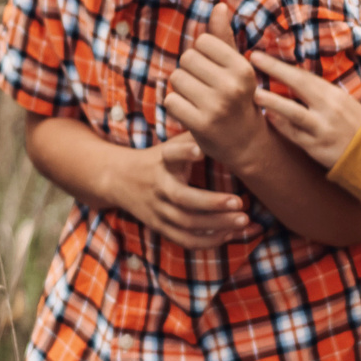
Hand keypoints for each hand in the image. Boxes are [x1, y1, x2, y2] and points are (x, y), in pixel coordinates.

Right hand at [106, 132, 255, 250]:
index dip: (184, 152)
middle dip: (212, 203)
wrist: (117, 179)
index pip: (171, 154)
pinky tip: (228, 235)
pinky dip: (207, 241)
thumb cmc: (157, 159)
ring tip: (243, 220)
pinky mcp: (158, 226)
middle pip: (183, 198)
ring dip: (217, 224)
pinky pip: (183, 239)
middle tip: (239, 202)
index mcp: (162, 161)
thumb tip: (227, 119)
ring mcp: (157, 209)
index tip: (200, 149)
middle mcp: (158, 185)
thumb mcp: (170, 145)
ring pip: (187, 222)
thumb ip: (195, 137)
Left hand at [164, 5, 270, 167]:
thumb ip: (224, 37)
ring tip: (197, 99)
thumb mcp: (236, 67)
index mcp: (242, 67)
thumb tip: (219, 6)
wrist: (245, 142)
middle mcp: (231, 86)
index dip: (201, 54)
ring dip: (181, 87)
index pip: (201, 42)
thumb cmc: (238, 98)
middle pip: (186, 58)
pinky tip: (189, 111)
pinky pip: (171, 101)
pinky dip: (175, 105)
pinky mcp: (200, 124)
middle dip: (189, 70)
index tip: (212, 71)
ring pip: (176, 78)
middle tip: (204, 87)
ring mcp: (216, 106)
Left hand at [248, 51, 360, 169]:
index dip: (281, 64)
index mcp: (335, 94)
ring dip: (273, 102)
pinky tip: (267, 118)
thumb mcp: (344, 103)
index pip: (305, 75)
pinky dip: (280, 125)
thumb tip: (293, 78)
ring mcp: (322, 129)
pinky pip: (294, 135)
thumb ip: (321, 92)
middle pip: (299, 85)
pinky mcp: (316, 148)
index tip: (260, 54)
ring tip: (254, 93)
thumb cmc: (355, 125)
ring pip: (294, 112)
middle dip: (275, 70)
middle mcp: (329, 108)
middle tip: (253, 59)